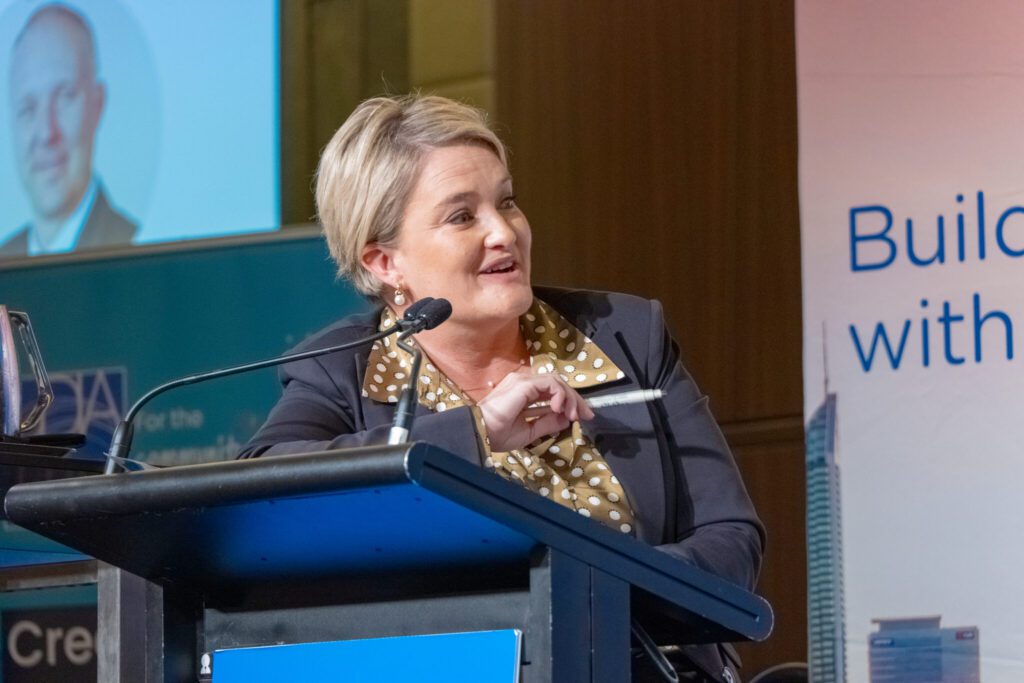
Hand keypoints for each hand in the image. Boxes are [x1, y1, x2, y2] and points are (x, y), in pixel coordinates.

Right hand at [476, 370, 593, 451]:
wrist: (481, 432)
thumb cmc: (497, 434)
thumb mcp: (528, 431)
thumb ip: (547, 423)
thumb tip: (566, 420)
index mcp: (523, 393)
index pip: (552, 391)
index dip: (569, 402)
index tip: (581, 417)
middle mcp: (524, 383)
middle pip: (558, 384)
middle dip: (575, 399)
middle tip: (586, 414)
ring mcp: (524, 381)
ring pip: (556, 381)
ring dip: (569, 397)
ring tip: (572, 414)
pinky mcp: (524, 384)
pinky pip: (550, 383)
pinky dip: (559, 394)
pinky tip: (559, 409)